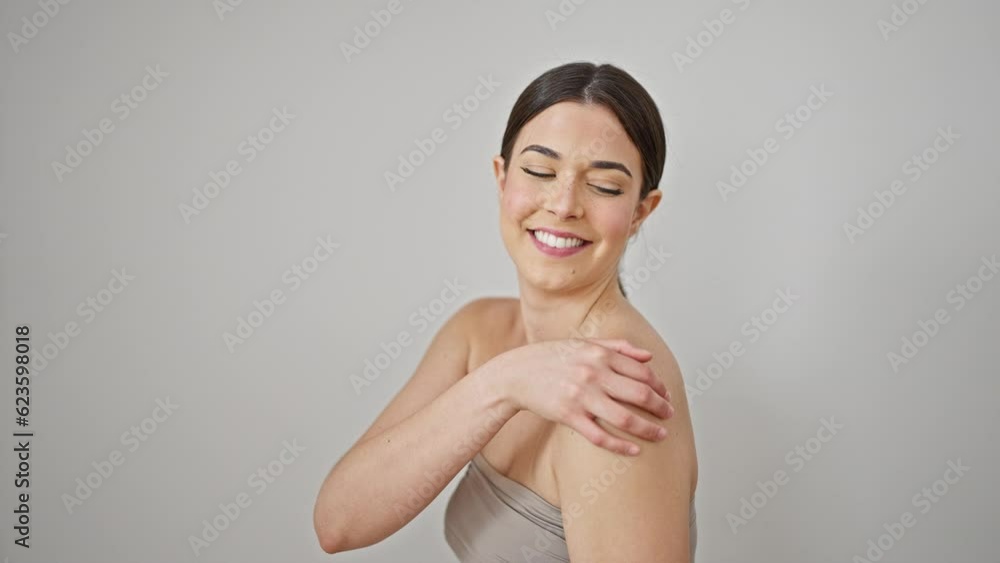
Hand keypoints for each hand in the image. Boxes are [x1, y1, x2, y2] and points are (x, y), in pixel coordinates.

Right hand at [489, 338, 673, 455]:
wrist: (516, 373)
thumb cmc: (551, 358)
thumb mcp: (583, 343)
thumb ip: (617, 346)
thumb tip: (648, 356)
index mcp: (599, 354)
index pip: (642, 372)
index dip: (660, 386)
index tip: (666, 396)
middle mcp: (593, 374)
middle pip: (640, 394)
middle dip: (661, 408)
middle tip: (669, 416)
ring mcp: (581, 396)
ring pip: (625, 418)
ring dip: (648, 429)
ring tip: (660, 434)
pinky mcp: (568, 416)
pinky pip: (600, 436)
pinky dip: (621, 445)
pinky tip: (634, 450)